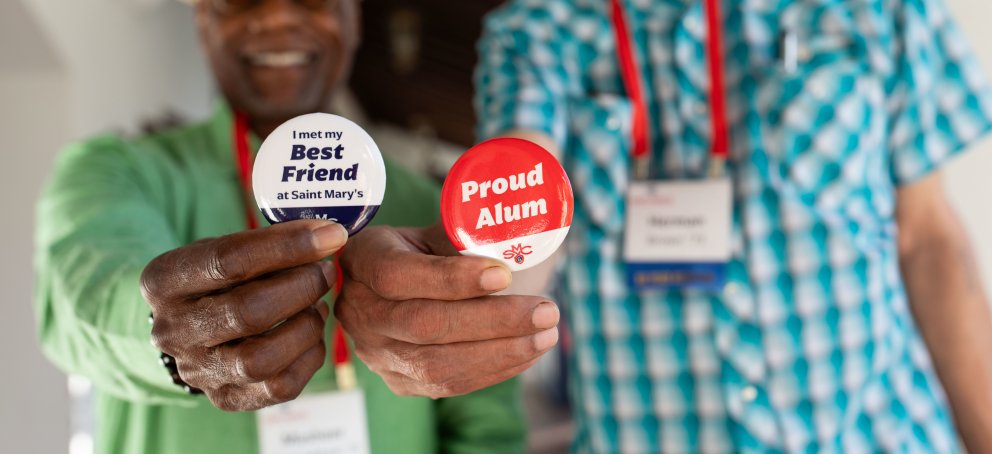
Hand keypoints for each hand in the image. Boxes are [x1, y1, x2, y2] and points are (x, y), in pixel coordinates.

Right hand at [141, 220, 347, 410]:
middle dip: (301, 287)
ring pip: (261, 359)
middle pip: (246, 312)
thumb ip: (268, 242)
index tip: (330, 234)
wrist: (193, 326)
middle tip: (325, 271)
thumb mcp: (227, 248)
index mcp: (163, 281)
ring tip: (317, 305)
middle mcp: (172, 331)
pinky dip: (309, 356)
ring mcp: (197, 371)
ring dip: (305, 327)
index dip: (288, 246)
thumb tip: (327, 236)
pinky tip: (311, 332)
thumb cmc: (219, 278)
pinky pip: (280, 387)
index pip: (228, 261)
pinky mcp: (225, 397)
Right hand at [336, 224, 559, 398]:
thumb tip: (520, 227)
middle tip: (545, 311)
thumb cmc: (431, 249)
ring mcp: (375, 352)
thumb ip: (468, 232)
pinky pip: (448, 384)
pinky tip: (529, 351)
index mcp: (363, 258)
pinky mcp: (400, 380)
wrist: (406, 286)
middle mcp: (359, 310)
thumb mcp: (440, 229)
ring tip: (546, 333)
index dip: (451, 279)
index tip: (504, 276)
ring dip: (501, 352)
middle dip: (492, 321)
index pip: (397, 274)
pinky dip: (494, 369)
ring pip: (437, 364)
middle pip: (423, 324)